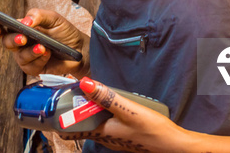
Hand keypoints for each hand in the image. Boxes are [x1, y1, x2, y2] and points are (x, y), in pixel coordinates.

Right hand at [0, 8, 89, 77]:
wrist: (79, 49)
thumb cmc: (64, 32)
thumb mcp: (53, 18)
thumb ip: (37, 15)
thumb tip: (24, 21)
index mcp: (19, 27)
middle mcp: (19, 42)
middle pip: (5, 42)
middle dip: (12, 40)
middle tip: (22, 38)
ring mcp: (25, 56)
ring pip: (18, 56)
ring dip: (30, 51)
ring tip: (43, 47)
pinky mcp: (33, 68)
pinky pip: (29, 67)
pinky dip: (38, 60)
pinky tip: (46, 54)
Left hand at [59, 77, 190, 152]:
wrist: (174, 146)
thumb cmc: (152, 130)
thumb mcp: (128, 109)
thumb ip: (106, 97)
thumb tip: (84, 82)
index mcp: (99, 133)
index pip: (69, 127)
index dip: (59, 112)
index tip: (55, 94)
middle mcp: (103, 137)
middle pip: (80, 121)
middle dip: (73, 104)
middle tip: (71, 85)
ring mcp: (113, 137)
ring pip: (93, 121)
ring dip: (87, 106)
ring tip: (88, 89)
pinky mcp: (122, 135)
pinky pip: (105, 122)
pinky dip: (100, 111)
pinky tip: (109, 102)